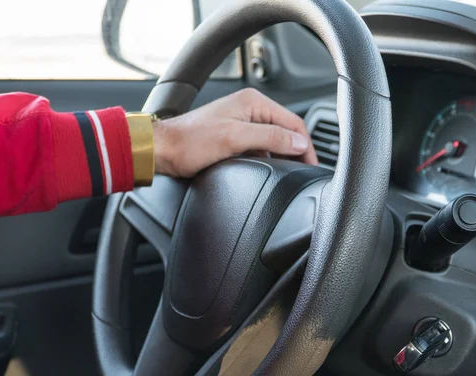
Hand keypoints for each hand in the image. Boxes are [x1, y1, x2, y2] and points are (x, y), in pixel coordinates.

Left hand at [153, 88, 317, 177]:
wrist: (163, 150)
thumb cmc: (190, 142)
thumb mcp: (234, 138)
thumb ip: (270, 137)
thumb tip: (298, 142)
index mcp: (252, 102)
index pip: (293, 122)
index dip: (306, 145)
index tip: (312, 165)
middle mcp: (249, 109)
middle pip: (286, 130)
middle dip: (298, 150)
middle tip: (305, 171)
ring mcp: (242, 122)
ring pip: (274, 139)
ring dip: (283, 154)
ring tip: (290, 172)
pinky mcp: (235, 136)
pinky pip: (261, 146)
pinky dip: (269, 157)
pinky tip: (269, 170)